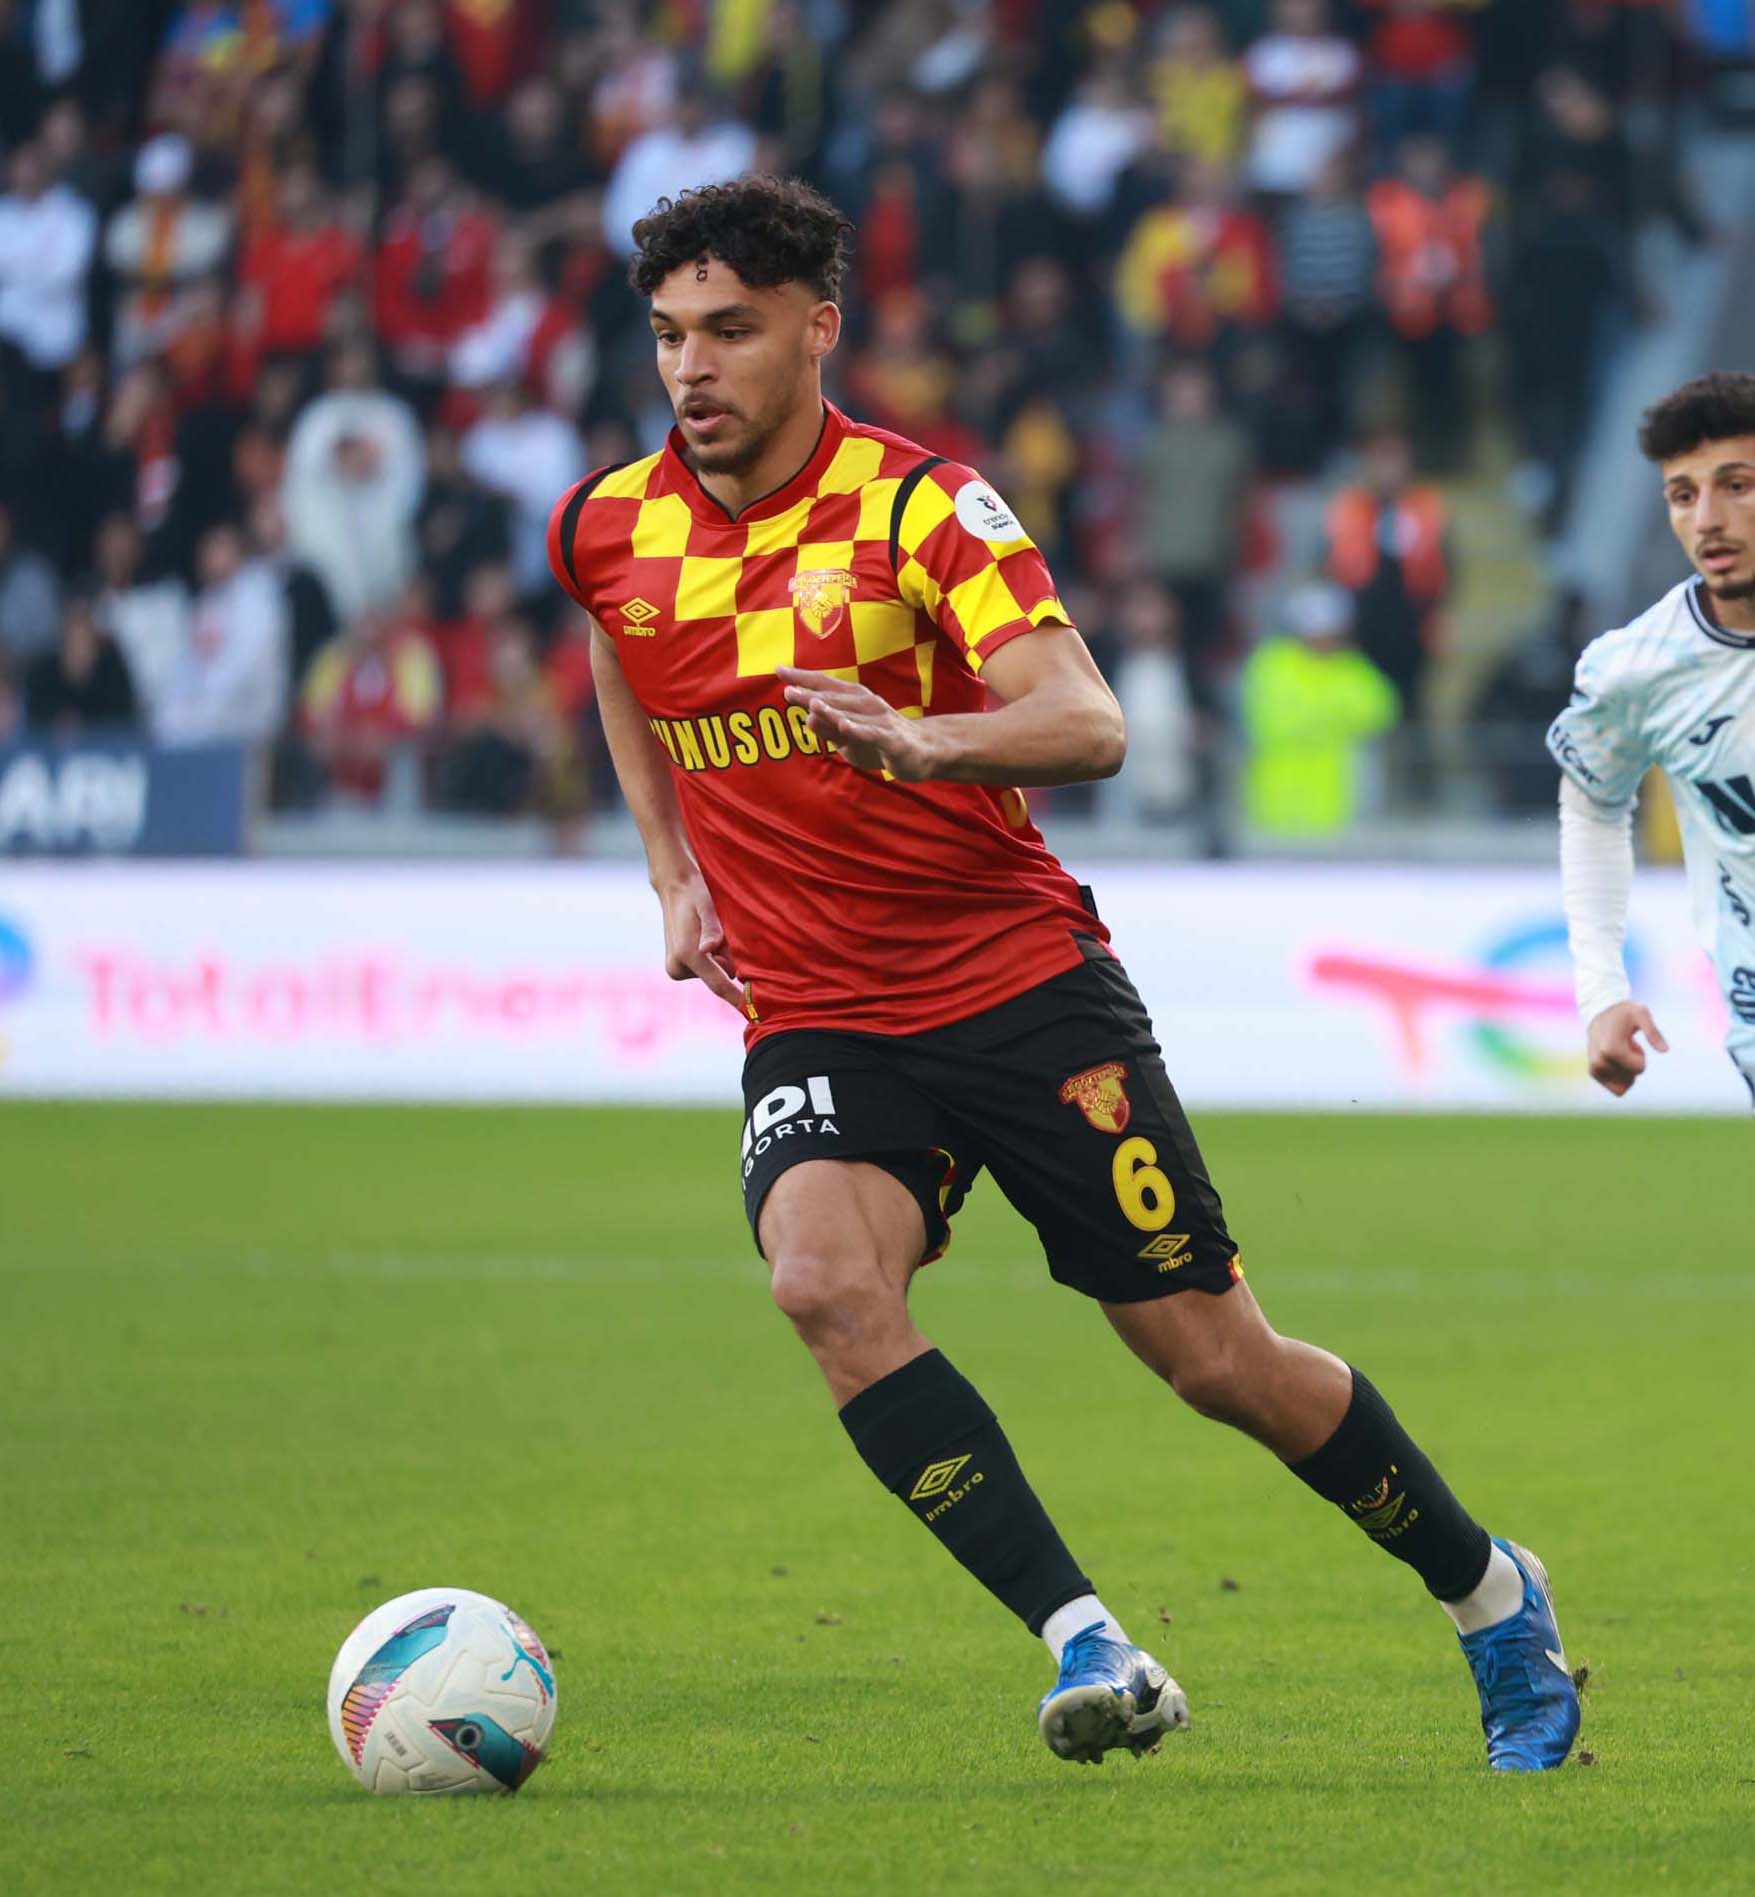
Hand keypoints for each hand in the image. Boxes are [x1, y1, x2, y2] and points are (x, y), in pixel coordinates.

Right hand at [655, 869, 742, 1011]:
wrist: (674, 888)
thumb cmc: (697, 894)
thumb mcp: (708, 906)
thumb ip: (712, 929)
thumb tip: (709, 950)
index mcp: (688, 954)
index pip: (720, 984)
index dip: (738, 999)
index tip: (753, 1013)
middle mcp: (678, 966)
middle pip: (720, 976)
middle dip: (727, 961)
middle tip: (721, 934)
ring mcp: (675, 970)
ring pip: (714, 973)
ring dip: (718, 958)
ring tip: (708, 933)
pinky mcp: (675, 970)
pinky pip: (706, 970)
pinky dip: (710, 959)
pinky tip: (703, 939)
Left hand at [777, 666, 937, 780]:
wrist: (923, 750)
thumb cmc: (881, 739)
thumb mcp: (850, 736)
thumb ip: (829, 729)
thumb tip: (806, 718)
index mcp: (855, 699)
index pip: (825, 685)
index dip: (802, 678)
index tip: (778, 669)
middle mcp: (866, 704)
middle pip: (835, 698)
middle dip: (811, 693)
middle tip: (788, 689)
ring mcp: (879, 720)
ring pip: (851, 714)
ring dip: (832, 709)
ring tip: (811, 703)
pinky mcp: (891, 738)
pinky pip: (872, 733)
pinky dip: (858, 728)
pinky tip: (844, 725)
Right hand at [1586, 1000, 1668, 1096]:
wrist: (1600, 1011)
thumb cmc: (1623, 1012)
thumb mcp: (1642, 1014)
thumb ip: (1654, 1033)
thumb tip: (1665, 1050)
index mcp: (1610, 1049)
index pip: (1639, 1069)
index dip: (1640, 1056)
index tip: (1631, 1042)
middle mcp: (1599, 1061)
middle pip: (1631, 1077)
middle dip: (1633, 1063)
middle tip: (1624, 1045)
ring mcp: (1594, 1067)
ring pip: (1622, 1087)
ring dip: (1626, 1072)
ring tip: (1619, 1053)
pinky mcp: (1593, 1071)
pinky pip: (1615, 1088)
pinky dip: (1620, 1078)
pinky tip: (1616, 1061)